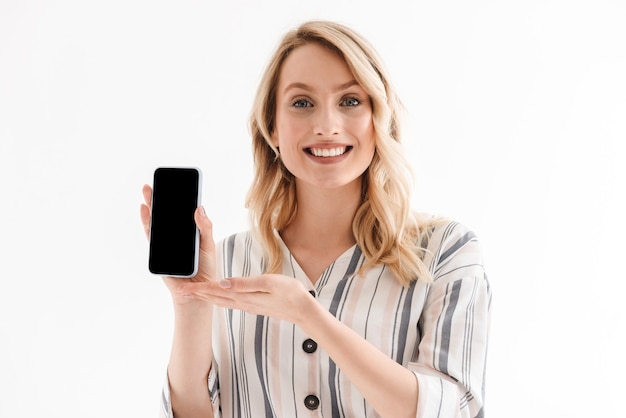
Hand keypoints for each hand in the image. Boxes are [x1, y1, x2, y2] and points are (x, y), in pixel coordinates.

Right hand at [140, 184, 216, 304]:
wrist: (198, 291)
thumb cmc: (205, 269)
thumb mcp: (209, 245)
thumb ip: (204, 227)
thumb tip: (199, 207)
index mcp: (190, 232)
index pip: (183, 212)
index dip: (179, 199)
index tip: (177, 184)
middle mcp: (177, 236)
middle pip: (168, 214)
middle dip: (161, 198)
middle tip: (157, 183)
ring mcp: (167, 243)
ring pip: (158, 221)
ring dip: (151, 206)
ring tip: (148, 191)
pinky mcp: (159, 252)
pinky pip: (151, 235)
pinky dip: (147, 222)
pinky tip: (145, 210)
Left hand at [178, 274, 311, 323]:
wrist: (303, 310)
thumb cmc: (290, 293)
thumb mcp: (269, 282)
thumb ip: (245, 283)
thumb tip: (223, 282)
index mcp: (244, 296)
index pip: (216, 290)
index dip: (198, 289)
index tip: (183, 287)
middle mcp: (243, 303)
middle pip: (214, 298)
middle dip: (197, 295)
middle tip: (180, 291)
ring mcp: (248, 306)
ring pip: (220, 301)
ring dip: (205, 298)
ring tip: (193, 294)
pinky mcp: (253, 306)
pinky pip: (229, 302)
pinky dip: (218, 299)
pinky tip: (217, 297)